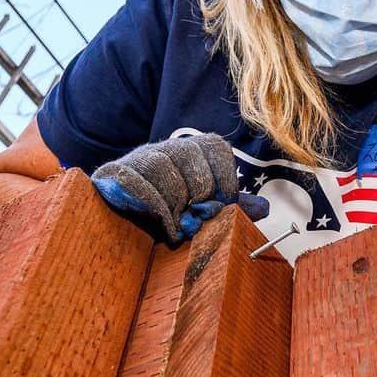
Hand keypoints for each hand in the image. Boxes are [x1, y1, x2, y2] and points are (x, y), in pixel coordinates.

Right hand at [91, 134, 268, 242]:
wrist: (124, 228)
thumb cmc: (172, 219)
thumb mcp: (205, 213)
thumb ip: (232, 209)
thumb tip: (264, 208)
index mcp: (193, 152)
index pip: (216, 148)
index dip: (224, 181)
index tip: (219, 206)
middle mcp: (166, 148)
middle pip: (189, 156)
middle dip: (197, 195)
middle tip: (195, 219)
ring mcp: (138, 158)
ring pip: (161, 167)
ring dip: (174, 203)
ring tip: (177, 226)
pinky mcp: (112, 174)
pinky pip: (136, 183)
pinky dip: (154, 208)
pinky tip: (162, 226)